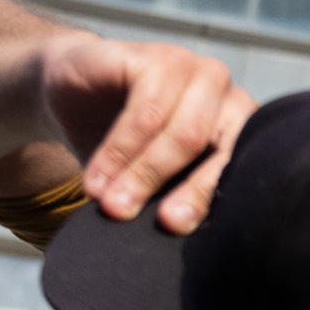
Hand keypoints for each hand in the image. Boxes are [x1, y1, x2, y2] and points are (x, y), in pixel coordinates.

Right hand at [39, 34, 257, 233]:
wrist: (70, 95)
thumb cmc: (121, 145)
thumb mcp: (152, 180)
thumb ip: (176, 202)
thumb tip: (189, 252)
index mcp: (239, 127)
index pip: (239, 168)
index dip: (208, 201)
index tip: (175, 230)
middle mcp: (227, 95)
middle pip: (213, 150)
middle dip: (175, 191)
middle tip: (132, 218)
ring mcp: (195, 70)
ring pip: (180, 133)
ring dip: (139, 174)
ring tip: (107, 204)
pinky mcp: (158, 57)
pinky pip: (146, 111)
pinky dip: (118, 150)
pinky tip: (96, 178)